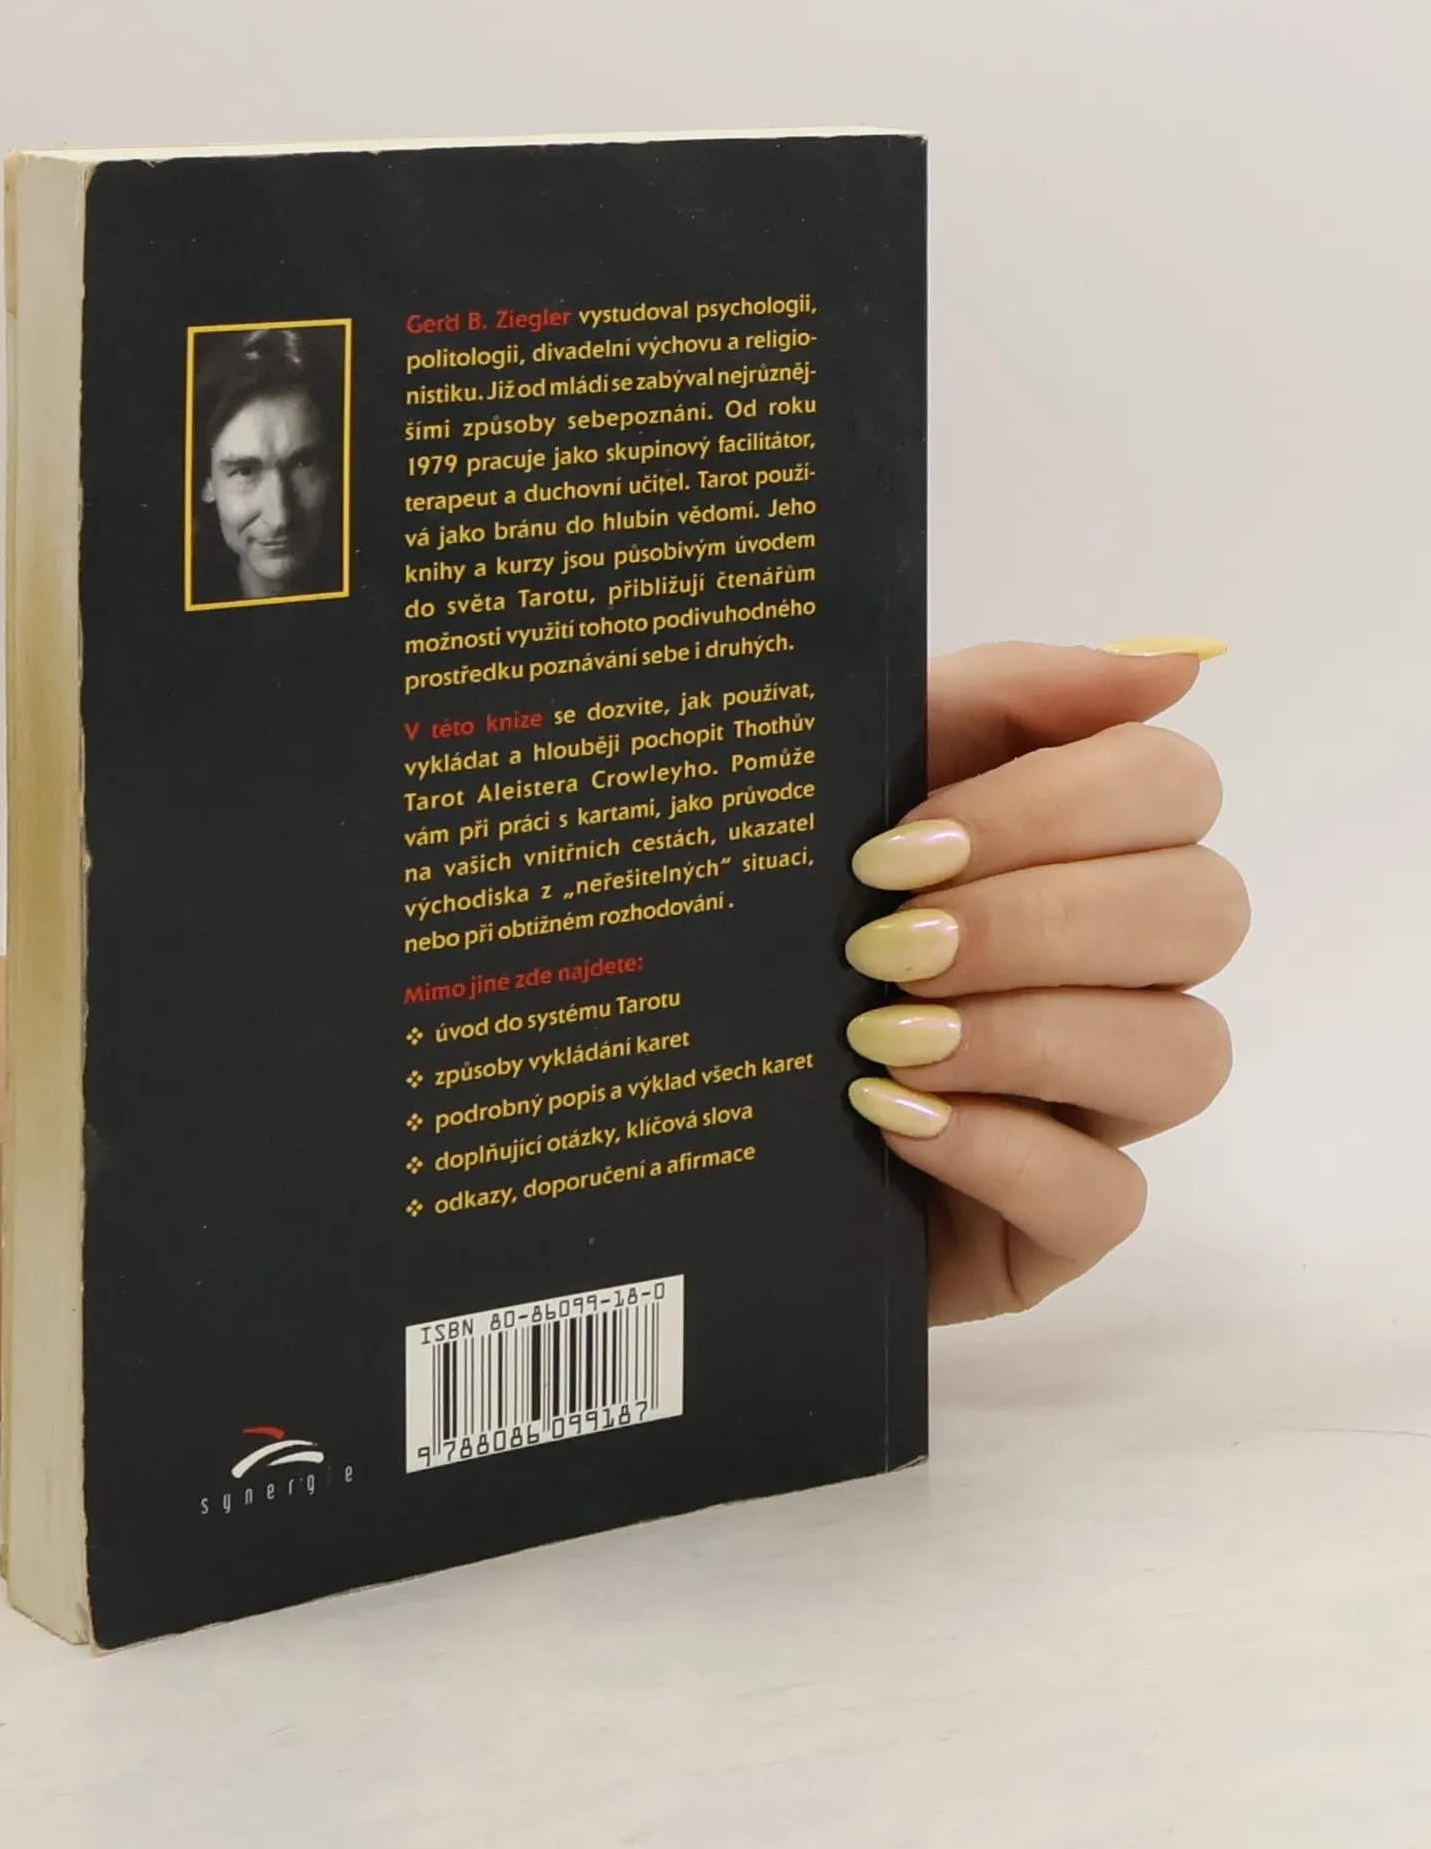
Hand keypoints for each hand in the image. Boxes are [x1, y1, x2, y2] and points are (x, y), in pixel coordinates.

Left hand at [842, 638, 1247, 1322]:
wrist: (687, 1098)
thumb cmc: (788, 926)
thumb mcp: (854, 789)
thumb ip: (999, 699)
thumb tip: (1171, 663)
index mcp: (1086, 849)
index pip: (1171, 788)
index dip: (1057, 807)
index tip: (905, 845)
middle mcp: (1125, 970)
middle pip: (1200, 911)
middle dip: (1037, 920)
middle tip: (887, 945)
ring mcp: (1104, 1102)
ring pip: (1185, 1053)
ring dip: (1028, 1034)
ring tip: (883, 1039)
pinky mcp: (1063, 1222)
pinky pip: (1106, 1196)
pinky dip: (1003, 1152)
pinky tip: (897, 1123)